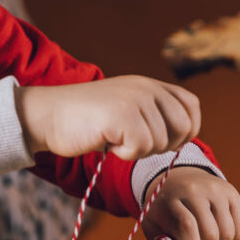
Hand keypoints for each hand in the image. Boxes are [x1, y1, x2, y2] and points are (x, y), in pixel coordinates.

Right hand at [18, 75, 199, 160]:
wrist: (48, 115)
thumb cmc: (84, 119)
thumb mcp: (125, 106)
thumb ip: (152, 113)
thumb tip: (183, 138)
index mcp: (149, 85)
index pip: (191, 107)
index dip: (187, 130)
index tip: (165, 142)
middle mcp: (146, 88)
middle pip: (183, 128)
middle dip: (164, 146)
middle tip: (134, 144)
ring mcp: (134, 100)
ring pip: (161, 143)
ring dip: (138, 151)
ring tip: (114, 139)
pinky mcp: (122, 116)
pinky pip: (141, 148)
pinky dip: (124, 154)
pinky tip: (107, 143)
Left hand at [140, 167, 239, 239]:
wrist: (179, 180)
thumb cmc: (164, 208)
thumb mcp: (152, 222)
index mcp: (172, 198)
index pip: (188, 226)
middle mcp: (195, 191)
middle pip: (211, 233)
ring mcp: (216, 190)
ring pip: (227, 233)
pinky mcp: (232, 193)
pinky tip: (220, 239)